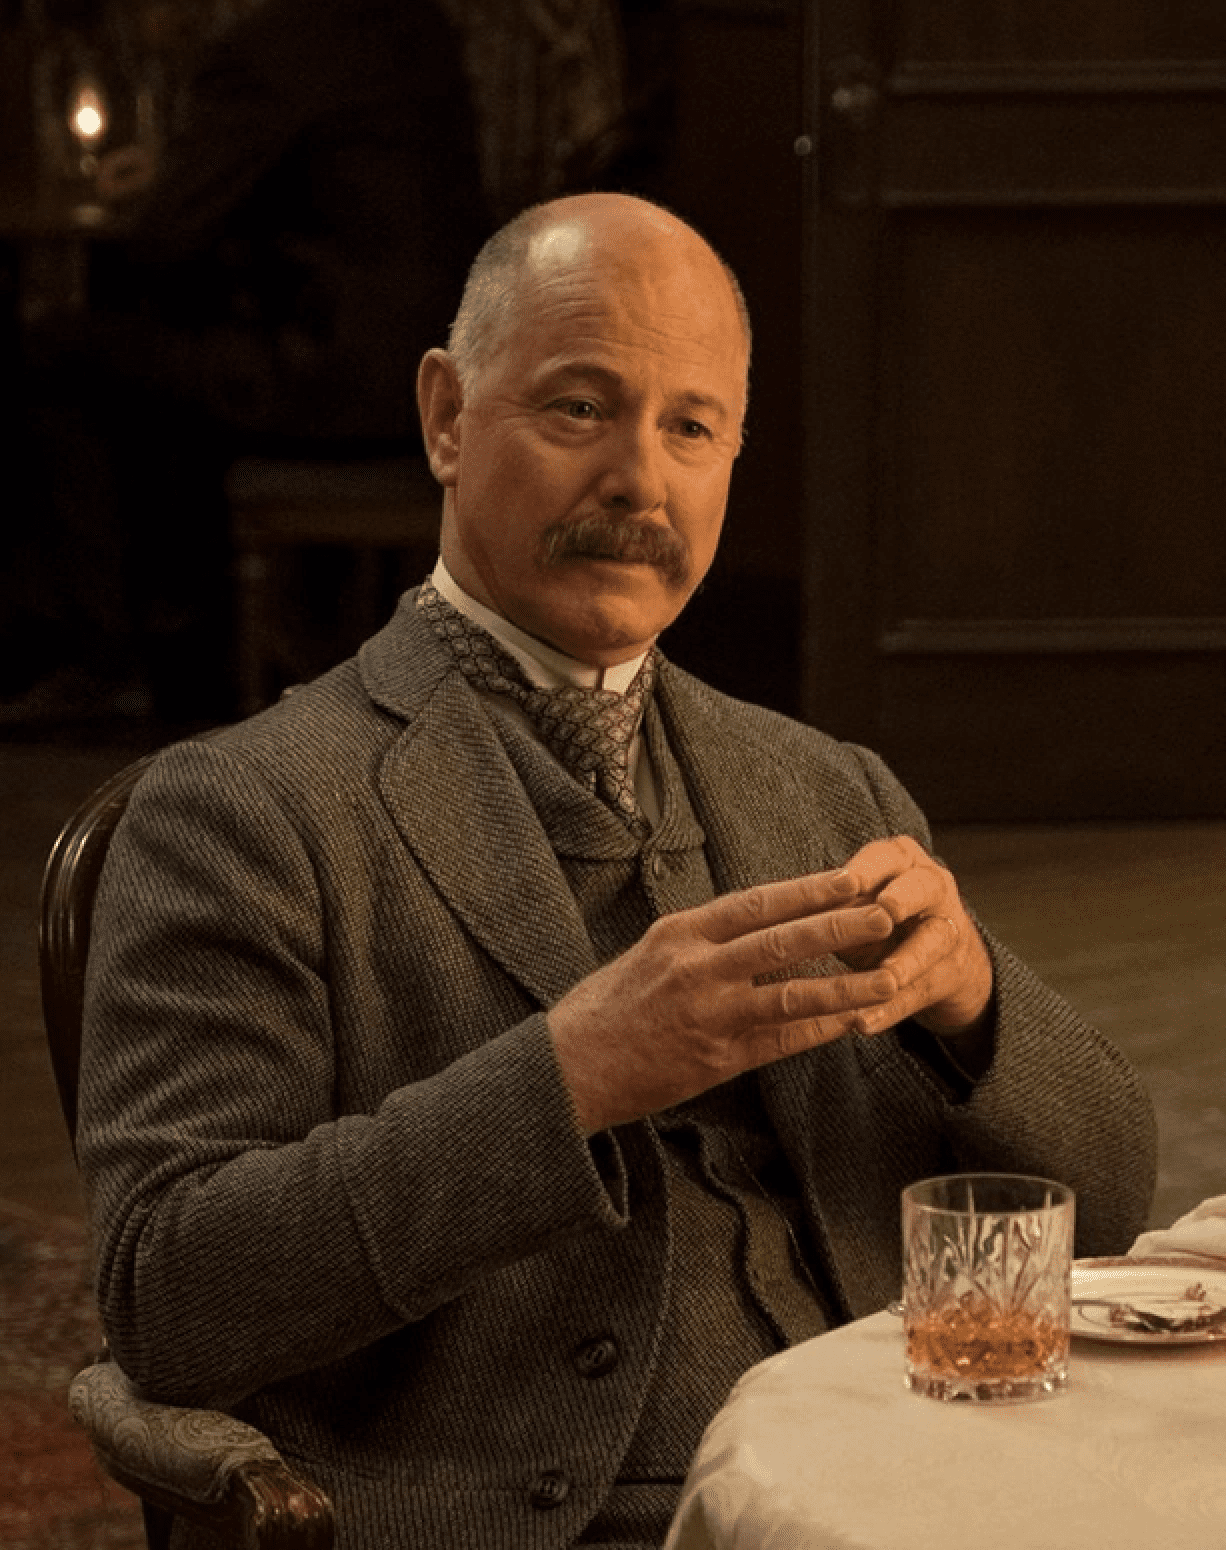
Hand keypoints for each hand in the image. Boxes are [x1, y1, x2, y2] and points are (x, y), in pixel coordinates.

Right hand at [549, 868, 907, 1133]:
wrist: (570, 1066)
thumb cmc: (607, 1008)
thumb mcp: (650, 955)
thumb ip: (702, 941)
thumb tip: (757, 925)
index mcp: (680, 934)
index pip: (755, 903)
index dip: (806, 890)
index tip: (847, 878)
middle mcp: (697, 968)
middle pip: (781, 941)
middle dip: (838, 927)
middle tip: (885, 913)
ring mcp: (709, 1015)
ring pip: (791, 995)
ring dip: (846, 985)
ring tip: (890, 977)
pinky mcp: (717, 1059)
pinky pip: (782, 1042)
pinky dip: (821, 1030)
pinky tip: (855, 1023)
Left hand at [833, 836, 993, 1038]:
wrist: (941, 959)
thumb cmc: (879, 921)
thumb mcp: (855, 904)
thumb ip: (827, 903)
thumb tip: (765, 914)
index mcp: (902, 862)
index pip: (887, 856)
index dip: (867, 869)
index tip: (844, 882)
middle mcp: (932, 888)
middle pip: (925, 887)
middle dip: (904, 897)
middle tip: (886, 911)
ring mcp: (948, 931)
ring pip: (933, 941)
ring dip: (908, 961)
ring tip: (888, 979)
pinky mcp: (950, 975)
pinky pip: (921, 992)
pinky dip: (893, 1009)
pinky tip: (866, 1024)